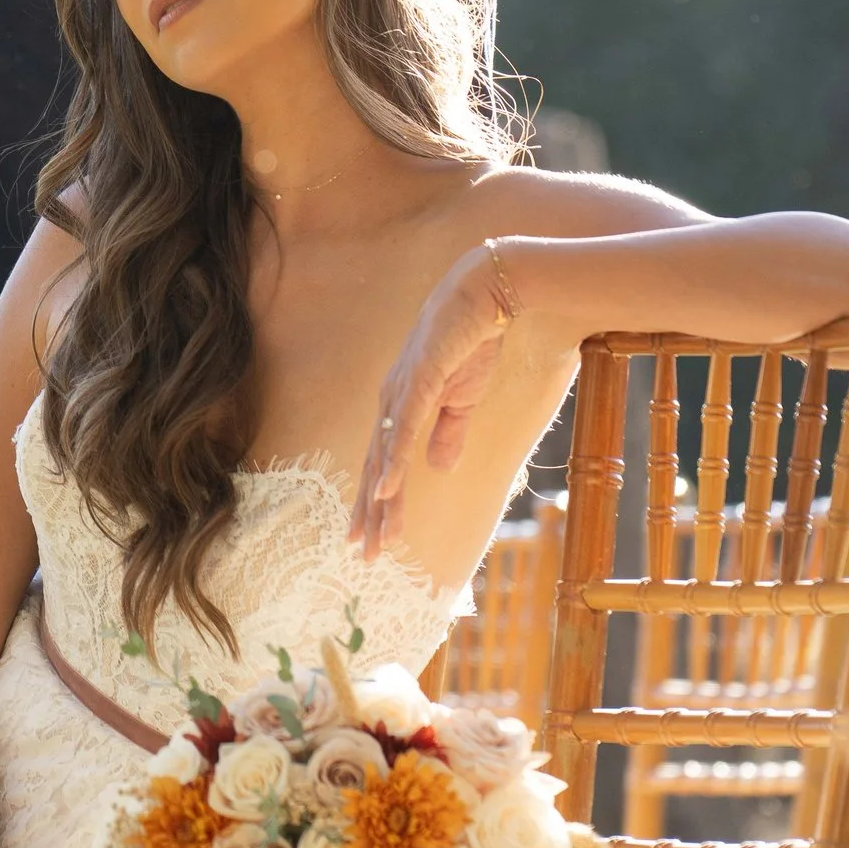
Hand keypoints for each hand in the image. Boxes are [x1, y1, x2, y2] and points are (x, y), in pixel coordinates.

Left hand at [350, 243, 517, 559]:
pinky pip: (404, 428)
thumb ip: (448, 432)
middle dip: (369, 512)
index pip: (384, 462)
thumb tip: (437, 468)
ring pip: (386, 455)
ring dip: (380, 499)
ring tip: (375, 535)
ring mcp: (403, 390)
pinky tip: (386, 489)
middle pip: (376, 466)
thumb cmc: (472, 340)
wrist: (487, 295)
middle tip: (361, 552)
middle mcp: (393, 401)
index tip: (371, 538)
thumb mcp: (462, 398)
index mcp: (402, 405)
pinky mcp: (420, 379)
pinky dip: (393, 460)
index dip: (376, 502)